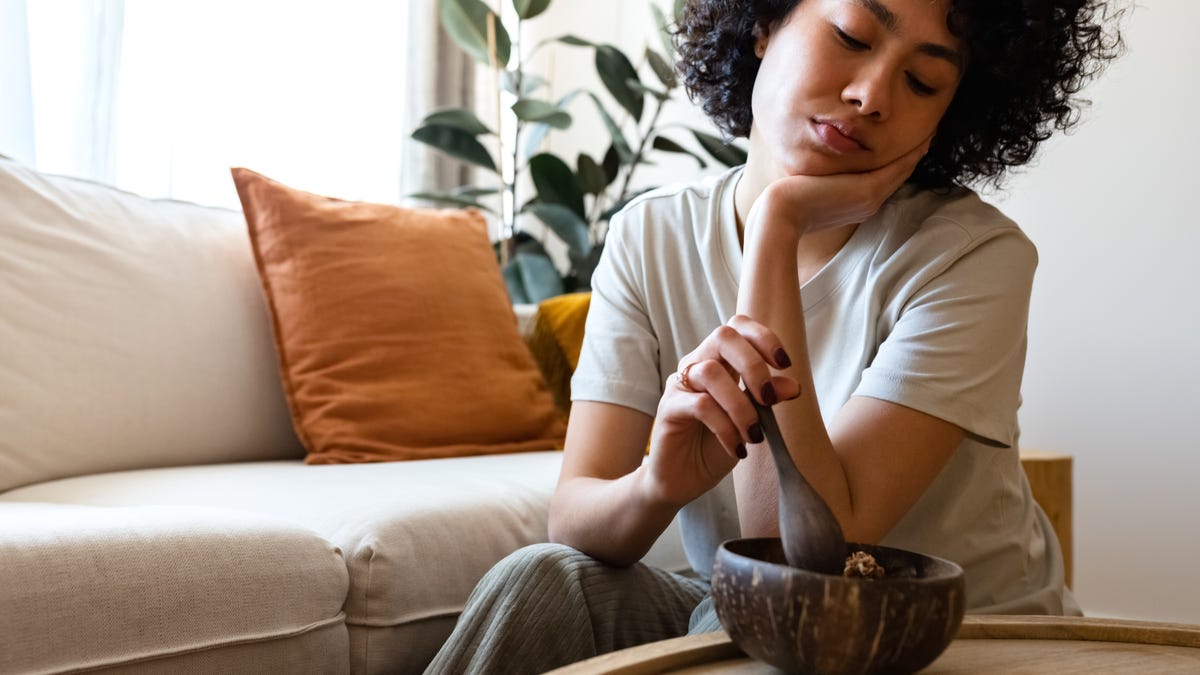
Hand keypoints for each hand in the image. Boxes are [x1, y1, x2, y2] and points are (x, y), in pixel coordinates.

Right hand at [643, 315, 800, 507]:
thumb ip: (767, 399)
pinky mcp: (668, 409)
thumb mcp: (750, 422)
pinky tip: (737, 448)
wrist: (683, 480)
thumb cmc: (715, 446)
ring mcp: (680, 385)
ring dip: (741, 405)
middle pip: (723, 336)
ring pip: (711, 372)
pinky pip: (700, 406)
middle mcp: (697, 365)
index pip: (738, 327)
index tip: (785, 364)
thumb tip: (793, 384)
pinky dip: (726, 427)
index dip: (763, 337)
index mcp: (718, 361)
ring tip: (754, 436)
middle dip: (753, 364)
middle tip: (768, 399)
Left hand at [750, 136, 932, 236]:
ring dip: (917, 151)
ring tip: (930, 131)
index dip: (899, 159)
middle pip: (898, 174)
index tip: (910, 140)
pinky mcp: (867, 191)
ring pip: (901, 170)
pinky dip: (911, 153)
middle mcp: (868, 202)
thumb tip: (820, 158)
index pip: (884, 178)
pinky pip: (898, 168)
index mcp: (857, 202)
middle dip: (912, 153)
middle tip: (929, 132)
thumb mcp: (810, 184)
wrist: (779, 215)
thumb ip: (823, 175)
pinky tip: (923, 137)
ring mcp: (870, 199)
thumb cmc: (785, 201)